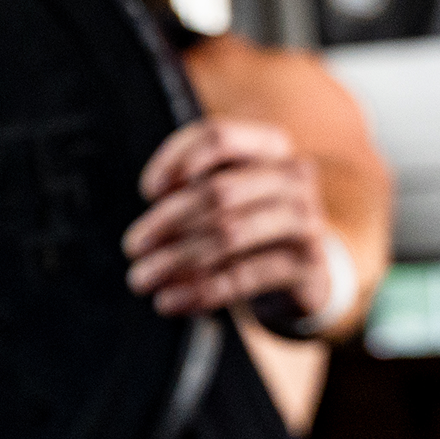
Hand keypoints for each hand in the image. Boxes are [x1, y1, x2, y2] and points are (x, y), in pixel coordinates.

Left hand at [121, 117, 335, 321]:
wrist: (302, 273)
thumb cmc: (249, 222)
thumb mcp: (226, 196)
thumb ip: (191, 189)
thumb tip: (154, 208)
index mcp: (270, 146)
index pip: (218, 137)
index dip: (176, 159)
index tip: (148, 191)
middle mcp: (294, 176)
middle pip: (218, 191)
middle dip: (167, 220)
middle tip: (132, 246)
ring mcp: (306, 220)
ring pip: (229, 234)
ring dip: (176, 259)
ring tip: (141, 279)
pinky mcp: (307, 265)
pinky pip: (244, 277)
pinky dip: (200, 290)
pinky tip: (169, 301)